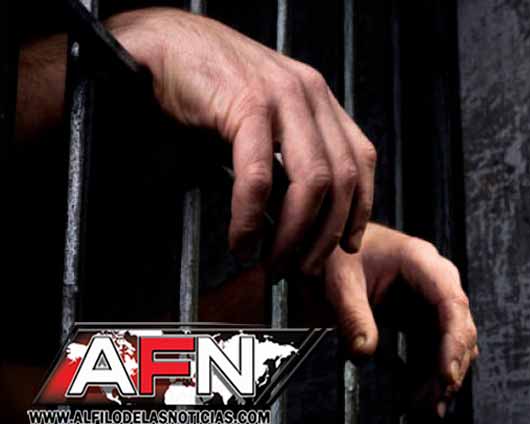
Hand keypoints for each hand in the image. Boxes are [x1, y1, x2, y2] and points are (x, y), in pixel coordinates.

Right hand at [106, 8, 375, 273]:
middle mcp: (310, 94)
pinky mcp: (246, 104)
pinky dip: (252, 217)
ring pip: (312, 182)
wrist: (162, 42)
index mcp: (318, 98)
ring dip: (295, 234)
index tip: (347, 244)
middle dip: (325, 235)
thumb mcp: (263, 120)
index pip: (360, 159)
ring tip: (274, 263)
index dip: (360, 208)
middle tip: (304, 268)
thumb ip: (287, 155)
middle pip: (342, 179)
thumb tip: (297, 215)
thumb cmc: (208, 86)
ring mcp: (282, 96)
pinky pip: (260, 175)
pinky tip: (242, 240)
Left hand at [310, 224, 478, 415]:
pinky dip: (429, 373)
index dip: (454, 341)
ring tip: (424, 407)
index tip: (446, 374)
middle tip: (429, 402)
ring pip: (450, 343)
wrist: (335, 246)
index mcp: (421, 261)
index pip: (451, 303)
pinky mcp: (421, 317)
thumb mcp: (340, 280)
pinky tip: (419, 397)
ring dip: (441, 376)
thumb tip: (364, 352)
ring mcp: (431, 300)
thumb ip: (352, 314)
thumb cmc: (341, 252)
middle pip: (458, 328)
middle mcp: (435, 280)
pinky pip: (434, 348)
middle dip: (448, 367)